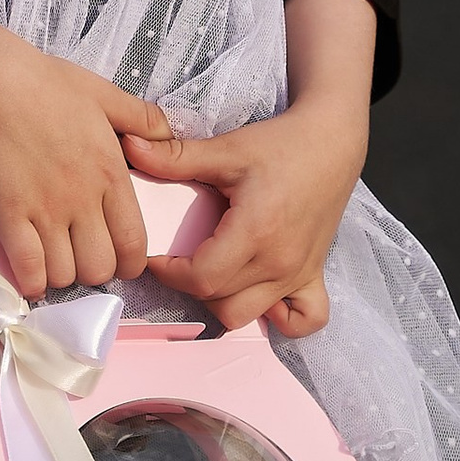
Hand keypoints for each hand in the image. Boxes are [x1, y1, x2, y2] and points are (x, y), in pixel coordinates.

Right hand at [0, 28, 174, 298]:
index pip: (134, 244)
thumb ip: (142, 118)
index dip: (129, 263)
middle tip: (80, 254)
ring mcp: (44, 211)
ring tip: (52, 257)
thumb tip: (169, 133)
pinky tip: (29, 268)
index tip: (117, 256)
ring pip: (65, 276)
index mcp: (111, 173)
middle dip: (93, 270)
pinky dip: (30, 281)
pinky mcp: (9, 216)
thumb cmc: (47, 85)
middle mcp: (82, 200)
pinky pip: (28, 271)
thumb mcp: (104, 94)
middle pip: (100, 269)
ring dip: (60, 275)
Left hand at [126, 92, 367, 337]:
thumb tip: (128, 146)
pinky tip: (261, 295)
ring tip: (213, 271)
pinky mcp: (315, 275)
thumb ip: (175, 156)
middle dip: (190, 285)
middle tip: (179, 258)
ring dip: (224, 301)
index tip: (156, 255)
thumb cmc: (280, 144)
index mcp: (255, 232)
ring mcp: (299, 274)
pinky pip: (304, 320)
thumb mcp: (226, 148)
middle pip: (220, 301)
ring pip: (250, 315)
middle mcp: (279, 262)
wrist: (331, 140)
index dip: (170, 273)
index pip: (201, 279)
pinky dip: (280, 319)